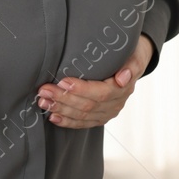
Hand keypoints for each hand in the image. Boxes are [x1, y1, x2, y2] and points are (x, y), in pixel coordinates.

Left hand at [36, 34, 153, 128]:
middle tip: (44, 90)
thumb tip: (123, 78)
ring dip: (60, 109)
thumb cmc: (130, 55)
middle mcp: (115, 104)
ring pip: (82, 116)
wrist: (133, 63)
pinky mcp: (99, 118)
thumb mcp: (134, 55)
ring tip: (43, 102)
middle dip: (64, 99)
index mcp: (123, 89)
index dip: (81, 89)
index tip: (63, 82)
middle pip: (87, 106)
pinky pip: (82, 123)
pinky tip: (53, 117)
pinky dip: (66, 121)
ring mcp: (107, 113)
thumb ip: (131, 66)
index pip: (101, 93)